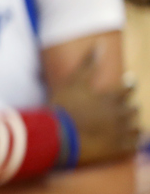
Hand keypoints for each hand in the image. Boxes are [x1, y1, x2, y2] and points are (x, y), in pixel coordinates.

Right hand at [49, 49, 137, 165]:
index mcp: (111, 97)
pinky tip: (133, 143)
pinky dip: (134, 143)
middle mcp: (120, 114)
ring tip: (133, 126)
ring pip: (136, 128)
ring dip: (134, 125)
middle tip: (130, 106)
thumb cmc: (63, 107)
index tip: (130, 82)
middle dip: (131, 107)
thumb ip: (88, 63)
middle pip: (133, 109)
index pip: (127, 89)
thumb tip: (100, 43)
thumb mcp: (73, 82)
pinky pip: (132, 147)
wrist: (58, 137)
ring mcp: (120, 133)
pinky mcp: (117, 150)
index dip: (128, 85)